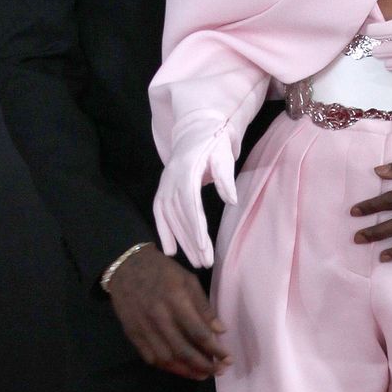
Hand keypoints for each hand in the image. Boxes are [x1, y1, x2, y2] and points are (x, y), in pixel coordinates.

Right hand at [105, 244, 231, 379]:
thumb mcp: (187, 279)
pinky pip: (150, 357)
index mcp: (175, 300)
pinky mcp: (132, 334)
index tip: (227, 358)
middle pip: (183, 350)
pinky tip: (180, 368)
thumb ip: (203, 306)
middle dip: (204, 365)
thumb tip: (220, 331)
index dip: (215, 349)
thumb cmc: (161, 270)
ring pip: (166, 358)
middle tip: (219, 371)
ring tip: (202, 374)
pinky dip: (167, 367)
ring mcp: (143, 327)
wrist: (125, 267)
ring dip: (186, 371)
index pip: (198, 332)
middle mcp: (159, 317)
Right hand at [153, 124, 236, 270]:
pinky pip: (160, 213)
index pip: (189, 203)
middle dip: (191, 241)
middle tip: (205, 262)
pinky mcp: (163, 188)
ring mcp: (164, 184)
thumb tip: (231, 200)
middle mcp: (170, 179)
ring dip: (181, 241)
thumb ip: (225, 176)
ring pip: (169, 218)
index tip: (203, 246)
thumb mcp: (223, 154)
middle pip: (179, 215)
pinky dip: (164, 232)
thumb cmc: (215, 142)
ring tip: (196, 261)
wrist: (196, 129)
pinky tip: (170, 251)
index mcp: (186, 170)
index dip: (194, 226)